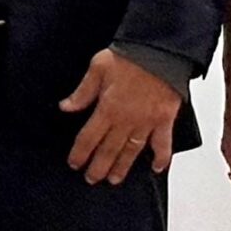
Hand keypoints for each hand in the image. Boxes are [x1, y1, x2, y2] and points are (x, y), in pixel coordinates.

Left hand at [62, 50, 179, 183]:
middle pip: (108, 150)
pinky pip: (163, 144)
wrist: (161, 50)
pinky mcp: (164, 120)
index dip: (80, 153)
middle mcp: (126, 120)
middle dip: (98, 167)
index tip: (74, 164)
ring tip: (114, 180)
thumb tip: (66, 107)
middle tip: (91, 179)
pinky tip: (157, 168)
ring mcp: (146, 123)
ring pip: (131, 152)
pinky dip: (161, 157)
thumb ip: (82, 91)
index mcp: (107, 108)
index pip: (88, 138)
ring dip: (122, 168)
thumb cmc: (130, 55)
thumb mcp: (98, 67)